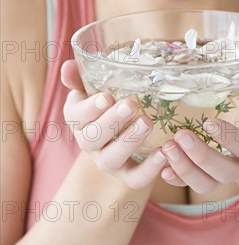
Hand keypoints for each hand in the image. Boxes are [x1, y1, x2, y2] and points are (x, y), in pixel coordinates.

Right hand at [61, 60, 167, 188]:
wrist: (119, 135)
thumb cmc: (107, 104)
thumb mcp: (92, 88)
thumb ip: (80, 77)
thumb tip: (68, 66)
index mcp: (79, 119)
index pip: (76, 116)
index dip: (90, 109)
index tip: (106, 97)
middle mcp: (89, 143)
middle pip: (92, 138)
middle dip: (112, 121)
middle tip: (130, 105)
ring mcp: (107, 161)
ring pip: (112, 158)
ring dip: (129, 141)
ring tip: (147, 122)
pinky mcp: (128, 175)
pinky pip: (136, 178)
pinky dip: (150, 168)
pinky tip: (165, 152)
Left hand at [159, 85, 238, 192]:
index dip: (229, 139)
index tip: (208, 123)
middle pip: (225, 172)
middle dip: (201, 156)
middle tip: (181, 135)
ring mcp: (227, 174)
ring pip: (207, 184)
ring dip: (185, 169)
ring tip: (167, 148)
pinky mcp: (210, 176)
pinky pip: (193, 184)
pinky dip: (178, 179)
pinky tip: (164, 169)